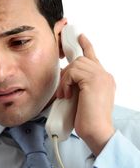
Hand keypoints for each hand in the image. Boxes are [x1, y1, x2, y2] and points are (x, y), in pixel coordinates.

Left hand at [57, 34, 115, 155]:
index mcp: (104, 79)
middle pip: (81, 60)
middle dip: (67, 72)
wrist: (97, 131)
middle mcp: (104, 75)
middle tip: (63, 89)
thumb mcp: (82, 99)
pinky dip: (66, 83)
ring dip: (66, 80)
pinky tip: (67, 95)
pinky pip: (73, 72)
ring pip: (76, 65)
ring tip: (65, 95)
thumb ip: (79, 86)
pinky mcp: (93, 80)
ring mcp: (101, 76)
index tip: (80, 36)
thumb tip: (65, 79)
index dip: (86, 45)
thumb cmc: (88, 121)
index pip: (93, 57)